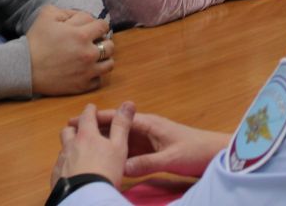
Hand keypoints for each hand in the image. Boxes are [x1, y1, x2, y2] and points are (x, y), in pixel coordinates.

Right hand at [29, 5, 114, 95]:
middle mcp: (88, 53)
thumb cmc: (36, 41)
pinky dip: (94, 75)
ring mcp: (87, 71)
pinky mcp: (82, 86)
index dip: (95, 24)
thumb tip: (78, 15)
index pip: (103, 25)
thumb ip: (66, 10)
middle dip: (102, 41)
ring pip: (110, 63)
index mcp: (82, 34)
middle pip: (111, 45)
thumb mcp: (47, 15)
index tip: (88, 28)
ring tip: (92, 57)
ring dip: (103, 58)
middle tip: (92, 42)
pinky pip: (99, 80)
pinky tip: (84, 70)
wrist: (24, 68)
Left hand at [51, 102, 132, 188]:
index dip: (90, 111)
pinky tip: (71, 172)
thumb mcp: (119, 147)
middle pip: (68, 130)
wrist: (86, 197)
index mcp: (86, 135)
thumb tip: (129, 103)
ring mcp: (62, 161)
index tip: (91, 108)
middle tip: (81, 131)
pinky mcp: (56, 176)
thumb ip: (122, 125)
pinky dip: (65, 165)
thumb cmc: (105, 171)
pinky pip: (59, 166)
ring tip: (77, 153)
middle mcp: (70, 145)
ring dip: (69, 147)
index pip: (86, 116)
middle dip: (74, 128)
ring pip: (63, 149)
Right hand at [81, 107, 229, 177]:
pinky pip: (129, 150)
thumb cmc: (196, 150)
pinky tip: (105, 159)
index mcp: (149, 124)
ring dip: (103, 141)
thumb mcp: (170, 158)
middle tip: (71, 133)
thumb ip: (146, 163)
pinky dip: (116, 152)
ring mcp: (148, 139)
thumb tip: (121, 166)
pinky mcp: (152, 150)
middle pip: (115, 127)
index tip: (76, 119)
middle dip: (94, 129)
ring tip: (82, 146)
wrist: (215, 153)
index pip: (117, 118)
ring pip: (120, 139)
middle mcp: (146, 128)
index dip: (96, 118)